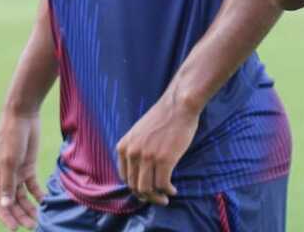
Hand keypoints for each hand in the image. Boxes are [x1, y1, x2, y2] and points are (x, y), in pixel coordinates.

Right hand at [0, 110, 43, 229]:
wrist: (23, 114)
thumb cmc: (11, 136)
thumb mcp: (9, 160)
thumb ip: (7, 183)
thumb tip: (5, 205)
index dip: (4, 216)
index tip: (14, 228)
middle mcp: (4, 177)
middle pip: (11, 202)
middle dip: (20, 215)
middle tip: (31, 226)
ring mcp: (17, 173)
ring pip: (22, 197)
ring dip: (29, 208)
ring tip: (38, 220)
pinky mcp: (29, 167)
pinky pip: (33, 186)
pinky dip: (38, 195)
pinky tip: (46, 203)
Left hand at [116, 92, 199, 206]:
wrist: (179, 105)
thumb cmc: (163, 118)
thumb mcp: (139, 133)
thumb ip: (135, 150)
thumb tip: (139, 173)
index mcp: (123, 146)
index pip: (125, 177)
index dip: (135, 187)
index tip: (146, 191)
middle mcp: (132, 153)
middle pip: (134, 186)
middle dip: (146, 196)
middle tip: (157, 198)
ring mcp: (147, 157)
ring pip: (147, 189)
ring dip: (156, 198)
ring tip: (165, 198)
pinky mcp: (164, 160)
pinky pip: (163, 184)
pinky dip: (168, 191)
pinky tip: (173, 190)